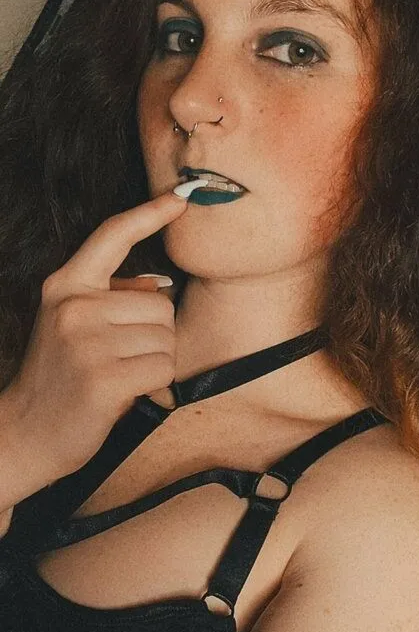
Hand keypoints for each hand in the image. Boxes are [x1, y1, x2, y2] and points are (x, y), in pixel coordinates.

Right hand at [4, 192, 186, 482]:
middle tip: (123, 358)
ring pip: (166, 338)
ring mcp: (87, 343)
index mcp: (66, 287)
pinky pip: (162, 368)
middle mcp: (74, 307)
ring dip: (156, 361)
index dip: (149, 214)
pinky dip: (156, 383)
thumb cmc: (60, 379)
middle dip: (155, 334)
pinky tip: (128, 392)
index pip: (111, 236)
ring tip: (122, 375)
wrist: (28, 432)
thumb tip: (156, 284)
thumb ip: (109, 299)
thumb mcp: (71, 326)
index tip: (178, 199)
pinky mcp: (103, 379)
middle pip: (160, 304)